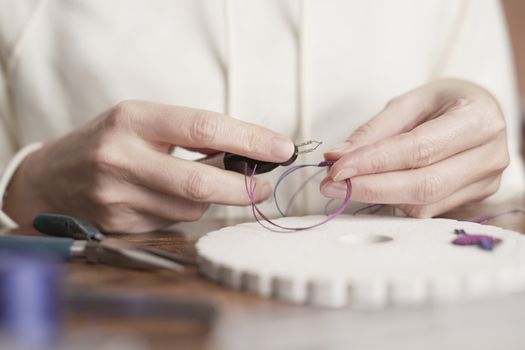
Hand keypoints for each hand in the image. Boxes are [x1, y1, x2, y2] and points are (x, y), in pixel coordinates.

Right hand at [4, 101, 293, 232]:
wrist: (51, 178)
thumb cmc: (108, 141)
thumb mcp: (143, 121)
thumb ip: (191, 135)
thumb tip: (249, 153)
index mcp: (133, 119)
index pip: (205, 129)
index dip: (251, 140)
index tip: (282, 148)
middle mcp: (122, 157)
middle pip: (202, 182)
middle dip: (244, 186)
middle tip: (265, 185)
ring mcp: (118, 196)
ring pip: (192, 206)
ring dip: (212, 197)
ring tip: (203, 180)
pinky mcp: (120, 225)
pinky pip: (174, 221)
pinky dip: (185, 209)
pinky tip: (170, 196)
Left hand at [321, 79, 508, 216]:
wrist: (480, 112)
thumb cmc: (445, 102)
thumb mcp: (409, 102)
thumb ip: (374, 131)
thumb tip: (337, 156)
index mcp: (478, 120)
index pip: (419, 149)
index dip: (374, 162)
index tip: (337, 167)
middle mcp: (489, 156)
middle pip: (423, 184)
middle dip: (371, 187)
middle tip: (331, 184)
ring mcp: (485, 183)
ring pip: (423, 204)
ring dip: (378, 197)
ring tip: (345, 184)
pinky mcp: (473, 199)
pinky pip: (426, 210)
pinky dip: (394, 201)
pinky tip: (374, 188)